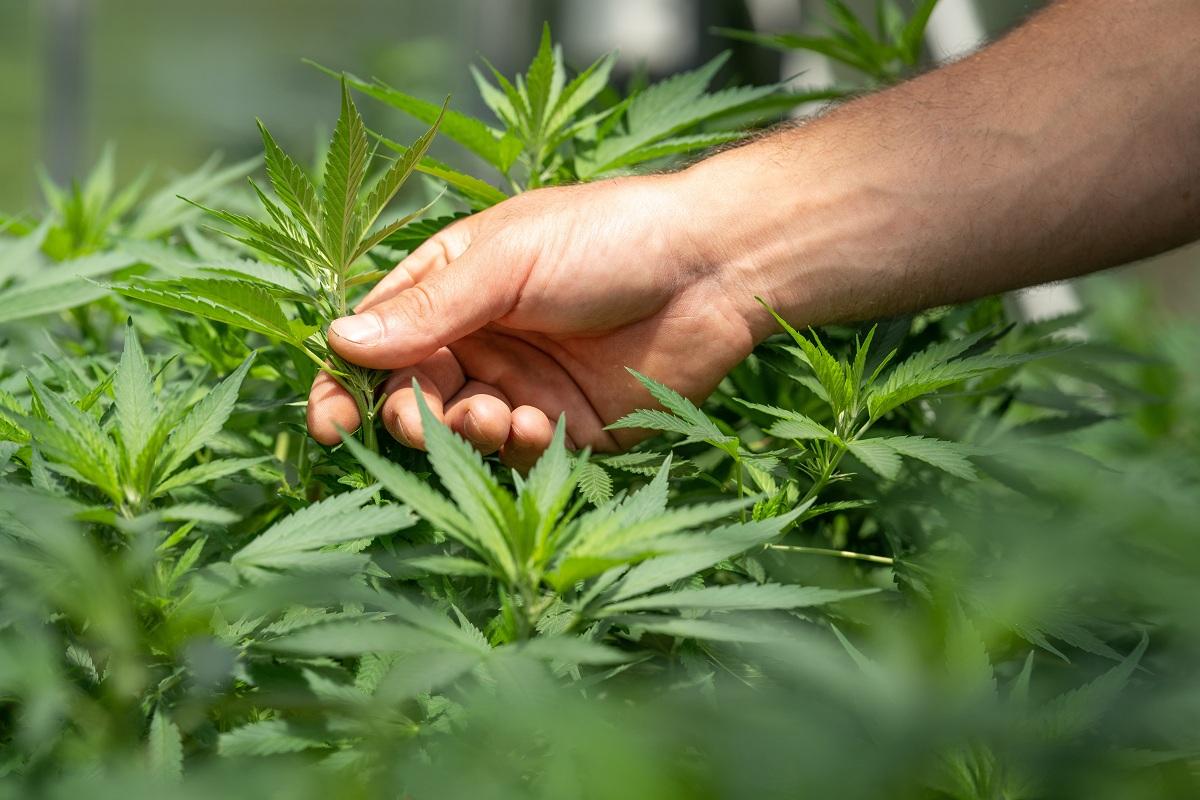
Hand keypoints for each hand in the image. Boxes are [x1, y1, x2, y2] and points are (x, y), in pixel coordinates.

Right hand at [306, 173, 763, 469]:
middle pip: (411, 396)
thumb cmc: (607, 239)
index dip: (346, 381)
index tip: (330, 420)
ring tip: (495, 414)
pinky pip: (519, 454)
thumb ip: (429, 308)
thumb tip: (339, 340)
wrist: (712, 268)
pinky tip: (538, 424)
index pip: (378, 340)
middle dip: (409, 415)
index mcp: (454, 288)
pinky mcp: (570, 429)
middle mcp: (481, 341)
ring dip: (463, 432)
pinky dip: (515, 448)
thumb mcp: (508, 261)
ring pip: (461, 433)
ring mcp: (524, 387)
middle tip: (420, 418)